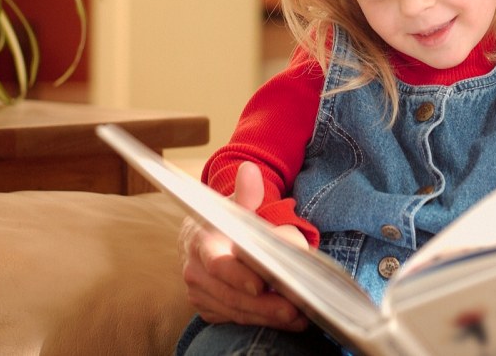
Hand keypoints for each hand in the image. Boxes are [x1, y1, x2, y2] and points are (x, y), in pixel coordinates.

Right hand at [179, 161, 307, 329]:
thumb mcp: (238, 202)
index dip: (238, 275)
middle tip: (294, 309)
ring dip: (267, 317)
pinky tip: (287, 322)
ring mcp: (200, 292)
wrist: (208, 233)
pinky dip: (260, 322)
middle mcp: (195, 270)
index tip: (261, 285)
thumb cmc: (229, 218)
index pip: (217, 263)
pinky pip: (235, 319)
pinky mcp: (209, 307)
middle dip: (263, 305)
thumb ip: (248, 194)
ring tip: (299, 317)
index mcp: (201, 241)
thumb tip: (250, 172)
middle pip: (230, 294)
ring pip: (234, 310)